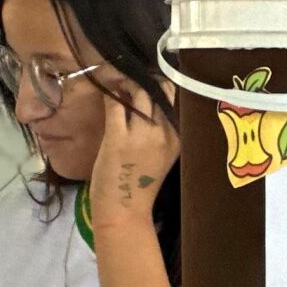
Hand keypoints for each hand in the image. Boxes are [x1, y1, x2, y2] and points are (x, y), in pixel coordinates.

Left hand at [88, 74, 180, 234]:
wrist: (124, 211)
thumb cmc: (140, 183)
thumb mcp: (163, 153)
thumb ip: (162, 127)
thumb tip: (152, 95)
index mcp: (179, 136)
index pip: (177, 97)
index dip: (163, 81)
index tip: (150, 76)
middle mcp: (165, 132)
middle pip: (159, 90)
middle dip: (144, 78)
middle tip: (130, 74)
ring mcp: (142, 135)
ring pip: (138, 93)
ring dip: (126, 83)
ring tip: (118, 81)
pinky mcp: (118, 138)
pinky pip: (115, 105)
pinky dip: (110, 94)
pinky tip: (106, 92)